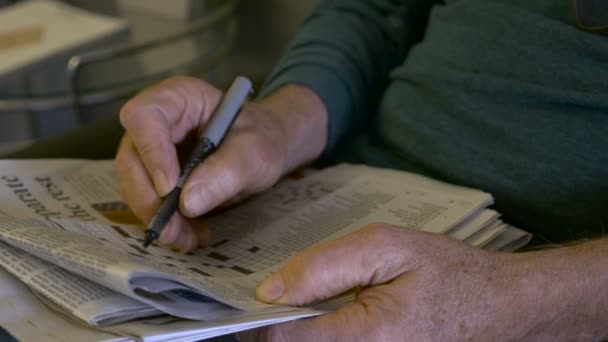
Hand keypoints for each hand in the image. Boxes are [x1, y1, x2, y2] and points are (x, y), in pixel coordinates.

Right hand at [115, 77, 326, 251]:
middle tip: (172, 230)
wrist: (267, 148)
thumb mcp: (255, 150)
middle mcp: (158, 121)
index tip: (169, 187)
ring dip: (158, 218)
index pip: (144, 116)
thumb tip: (188, 203)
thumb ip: (226, 171)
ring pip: (136, 186)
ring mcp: (153, 150)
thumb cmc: (262, 137)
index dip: (151, 152)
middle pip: (131, 157)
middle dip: (149, 199)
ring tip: (188, 240)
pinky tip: (192, 236)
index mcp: (179, 98)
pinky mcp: (157, 177)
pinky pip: (151, 203)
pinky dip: (169, 224)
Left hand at [244, 224, 549, 340]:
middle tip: (268, 294)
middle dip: (274, 325)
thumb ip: (325, 266)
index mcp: (366, 338)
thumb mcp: (387, 248)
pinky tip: (323, 314)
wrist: (502, 310)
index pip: (282, 339)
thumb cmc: (450, 274)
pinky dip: (319, 334)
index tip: (241, 295)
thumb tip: (270, 289)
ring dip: (295, 331)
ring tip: (299, 301)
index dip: (254, 317)